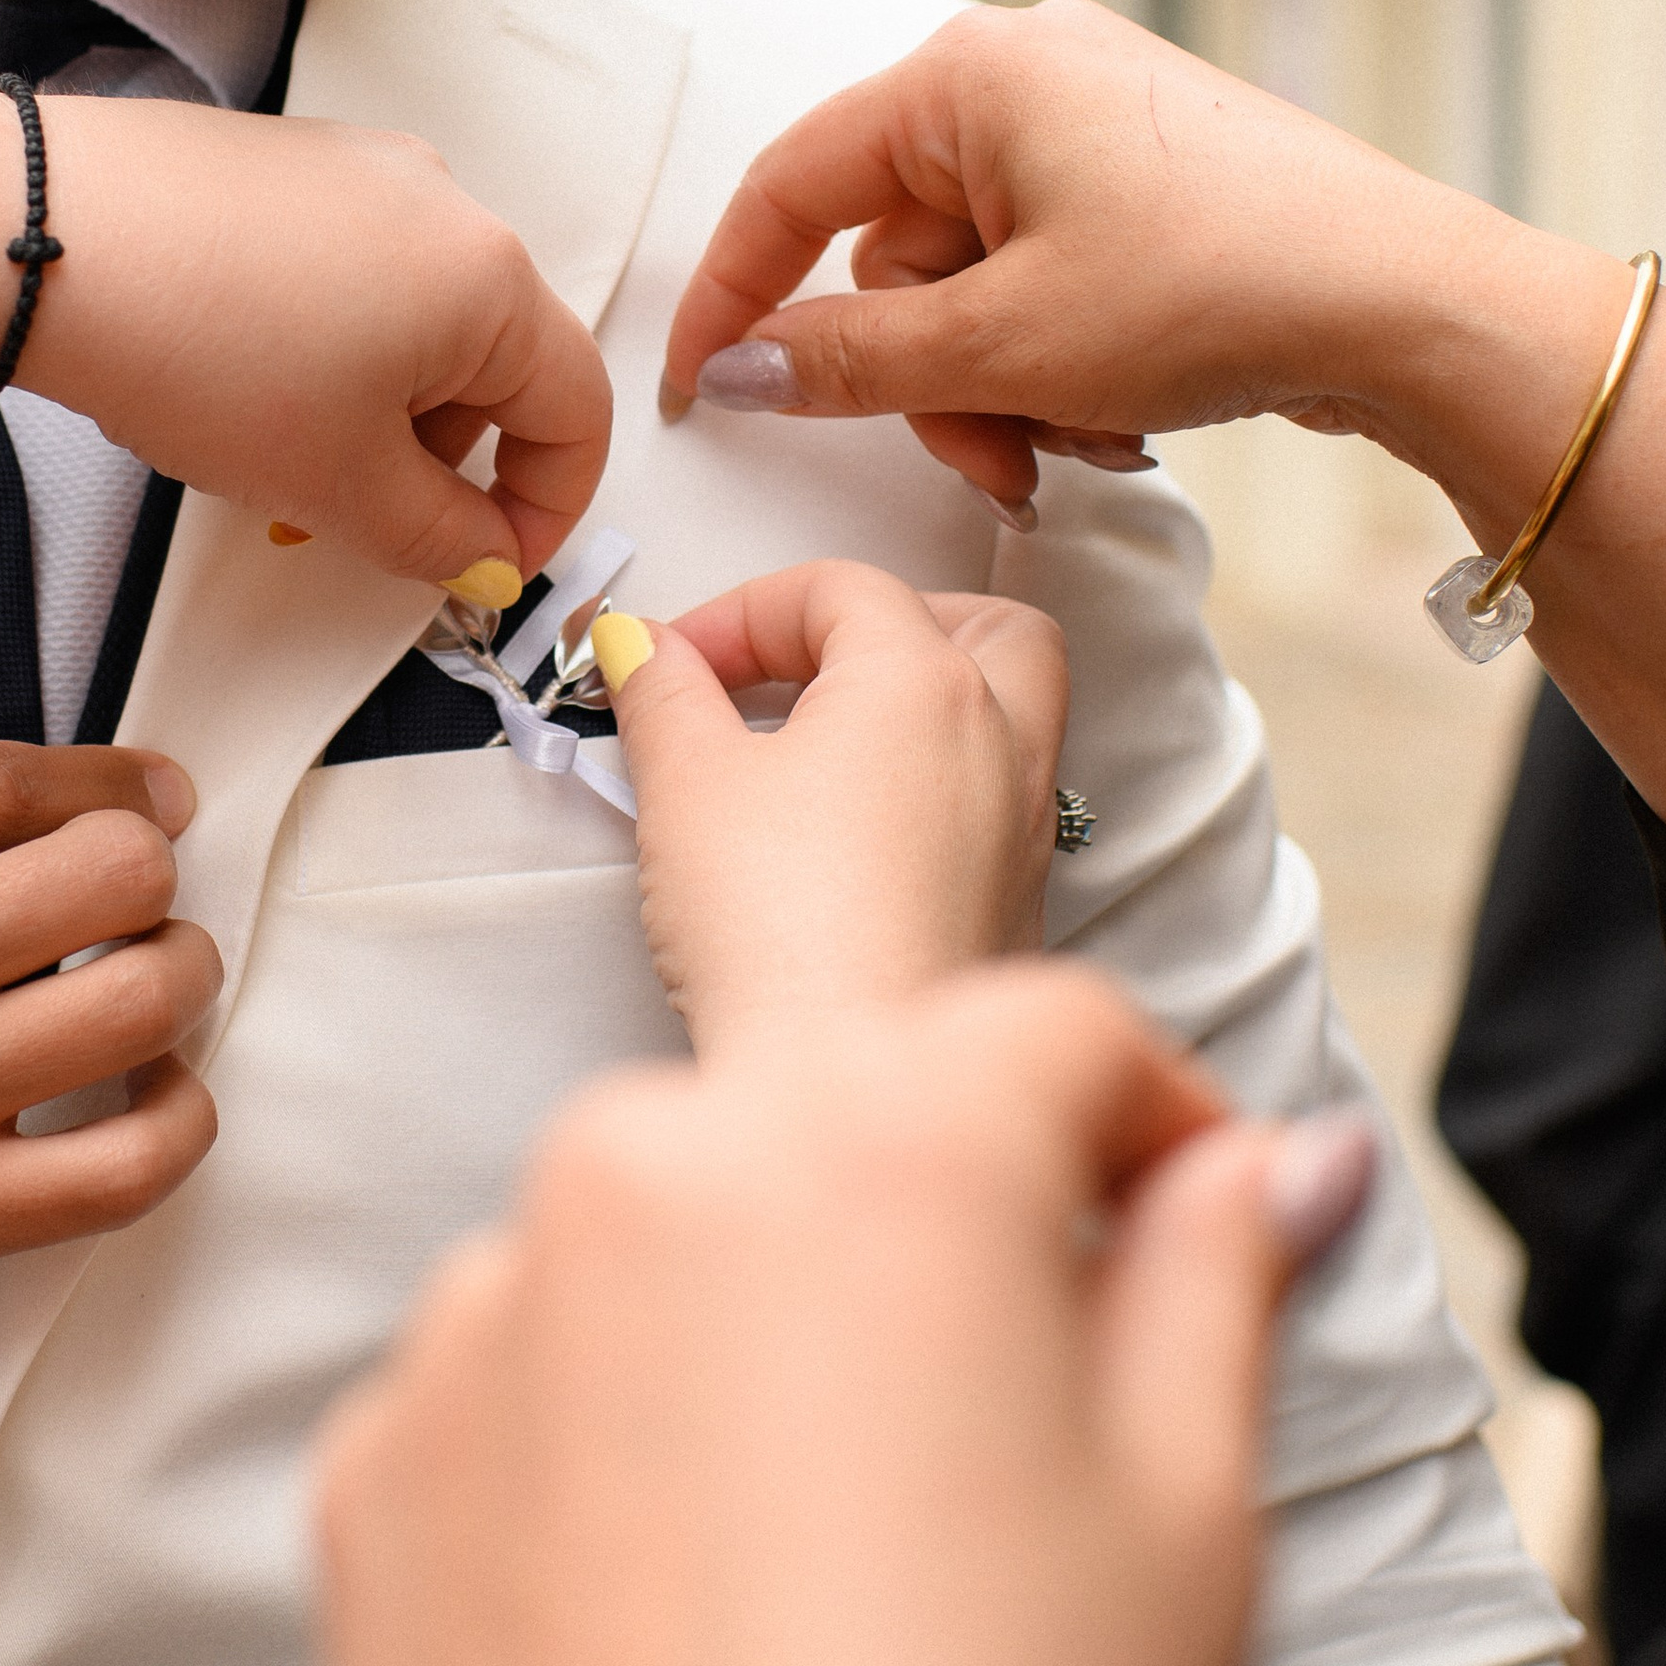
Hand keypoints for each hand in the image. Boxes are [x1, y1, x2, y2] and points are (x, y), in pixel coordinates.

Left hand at [0, 88, 613, 596]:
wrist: (46, 240)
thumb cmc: (203, 349)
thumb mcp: (341, 486)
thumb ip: (440, 540)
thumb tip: (483, 557)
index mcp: (492, 278)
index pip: (579, 411)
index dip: (545, 511)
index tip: (487, 568)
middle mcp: (445, 203)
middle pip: (499, 361)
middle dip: (449, 458)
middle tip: (367, 519)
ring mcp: (363, 170)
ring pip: (419, 318)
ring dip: (383, 404)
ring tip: (283, 449)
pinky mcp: (287, 164)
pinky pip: (348, 269)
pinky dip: (326, 344)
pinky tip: (240, 377)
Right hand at [0, 746, 220, 1343]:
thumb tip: (52, 806)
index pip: (21, 779)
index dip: (118, 783)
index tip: (152, 799)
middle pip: (115, 869)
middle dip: (146, 870)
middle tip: (130, 896)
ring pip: (145, 997)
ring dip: (178, 976)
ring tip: (148, 982)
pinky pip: (128, 1163)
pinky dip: (179, 1120)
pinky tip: (154, 1094)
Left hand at [318, 971, 1372, 1665]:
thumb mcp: (1188, 1512)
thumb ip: (1214, 1276)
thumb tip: (1270, 1162)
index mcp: (882, 1139)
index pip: (1051, 1035)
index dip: (1153, 1115)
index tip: (1184, 1216)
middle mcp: (650, 1163)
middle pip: (842, 1117)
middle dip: (946, 1215)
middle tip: (1020, 1406)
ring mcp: (485, 1307)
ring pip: (674, 1238)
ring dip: (763, 1320)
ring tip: (842, 1543)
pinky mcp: (378, 1449)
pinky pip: (533, 1377)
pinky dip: (614, 1442)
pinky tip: (694, 1612)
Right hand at [594, 563, 1067, 1052]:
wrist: (851, 1076)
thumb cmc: (777, 926)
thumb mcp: (686, 783)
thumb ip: (662, 691)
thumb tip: (641, 644)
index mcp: (925, 679)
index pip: (840, 588)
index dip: (741, 609)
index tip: (670, 665)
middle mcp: (1001, 737)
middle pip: (978, 625)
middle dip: (887, 624)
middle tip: (797, 666)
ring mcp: (1024, 824)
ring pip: (1011, 711)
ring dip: (926, 701)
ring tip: (830, 741)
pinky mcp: (1018, 901)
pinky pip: (999, 802)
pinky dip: (939, 785)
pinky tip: (858, 832)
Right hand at [659, 0, 1617, 513]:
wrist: (1417, 305)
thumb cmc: (1231, 283)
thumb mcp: (1006, 345)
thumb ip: (850, 361)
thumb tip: (745, 366)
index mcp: (969, 77)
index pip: (792, 185)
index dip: (735, 296)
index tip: (702, 384)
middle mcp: (1027, 77)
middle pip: (895, 254)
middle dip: (932, 378)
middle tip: (989, 456)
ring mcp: (1096, 126)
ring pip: (973, 285)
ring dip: (1003, 385)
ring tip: (1082, 440)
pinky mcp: (1150, 183)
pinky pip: (1046, 279)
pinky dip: (1062, 361)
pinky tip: (1126, 411)